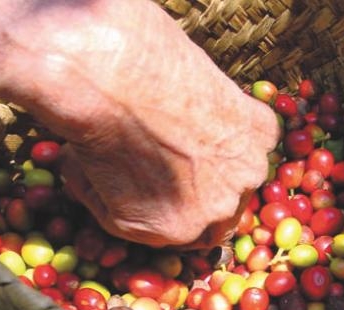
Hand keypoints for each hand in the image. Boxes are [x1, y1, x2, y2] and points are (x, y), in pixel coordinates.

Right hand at [0, 0, 279, 249]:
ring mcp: (219, 207)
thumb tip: (166, 108)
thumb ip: (193, 102)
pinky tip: (87, 163)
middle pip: (220, 206)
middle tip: (135, 166)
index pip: (246, 173)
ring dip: (137, 199)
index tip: (179, 167)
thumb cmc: (127, 44)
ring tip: (104, 153)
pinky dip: (107, 208)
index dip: (204, 170)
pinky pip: (136, 232)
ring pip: (176, 223)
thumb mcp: (178, 65)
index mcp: (262, 130)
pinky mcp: (173, 231)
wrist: (81, 57)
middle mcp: (252, 176)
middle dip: (174, 189)